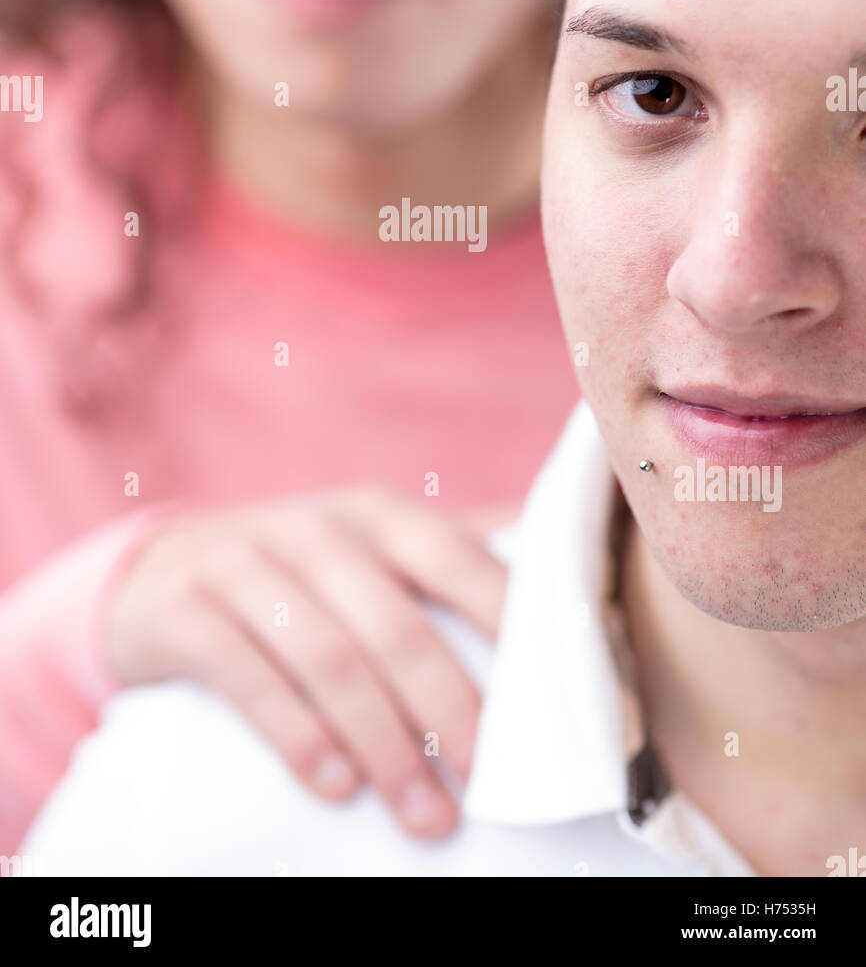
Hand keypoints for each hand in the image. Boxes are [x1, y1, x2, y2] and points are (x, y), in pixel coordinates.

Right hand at [106, 487, 512, 836]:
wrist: (155, 573)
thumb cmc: (293, 577)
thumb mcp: (365, 553)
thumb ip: (448, 563)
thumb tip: (557, 579)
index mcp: (378, 518)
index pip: (459, 563)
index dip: (510, 629)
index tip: (550, 703)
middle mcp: (317, 531)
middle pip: (398, 627)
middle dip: (451, 712)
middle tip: (490, 788)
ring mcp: (245, 564)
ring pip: (330, 659)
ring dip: (384, 745)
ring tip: (426, 815)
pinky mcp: (184, 608)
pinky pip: (246, 674)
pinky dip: (295, 734)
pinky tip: (333, 786)